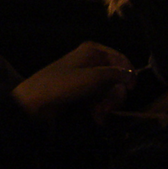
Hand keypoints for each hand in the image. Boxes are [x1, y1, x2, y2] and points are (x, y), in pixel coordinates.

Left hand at [12, 42, 134, 122]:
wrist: (36, 102)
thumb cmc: (63, 85)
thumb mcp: (93, 77)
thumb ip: (116, 74)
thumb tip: (131, 75)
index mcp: (93, 51)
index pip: (121, 59)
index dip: (128, 74)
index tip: (131, 89)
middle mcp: (90, 61)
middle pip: (116, 78)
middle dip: (115, 95)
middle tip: (108, 107)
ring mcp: (85, 78)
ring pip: (108, 91)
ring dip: (107, 105)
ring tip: (99, 114)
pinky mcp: (81, 92)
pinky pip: (98, 99)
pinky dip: (100, 109)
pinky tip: (97, 117)